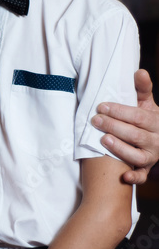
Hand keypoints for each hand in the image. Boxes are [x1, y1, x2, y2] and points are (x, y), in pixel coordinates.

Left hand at [91, 69, 158, 184]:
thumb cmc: (147, 119)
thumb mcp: (147, 104)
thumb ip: (142, 89)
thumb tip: (139, 71)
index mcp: (156, 122)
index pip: (138, 117)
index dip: (120, 111)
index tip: (101, 107)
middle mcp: (156, 140)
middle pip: (135, 135)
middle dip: (114, 127)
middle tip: (95, 121)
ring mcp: (151, 156)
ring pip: (136, 155)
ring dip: (120, 149)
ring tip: (103, 140)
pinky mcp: (146, 169)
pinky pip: (142, 176)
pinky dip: (134, 177)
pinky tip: (124, 176)